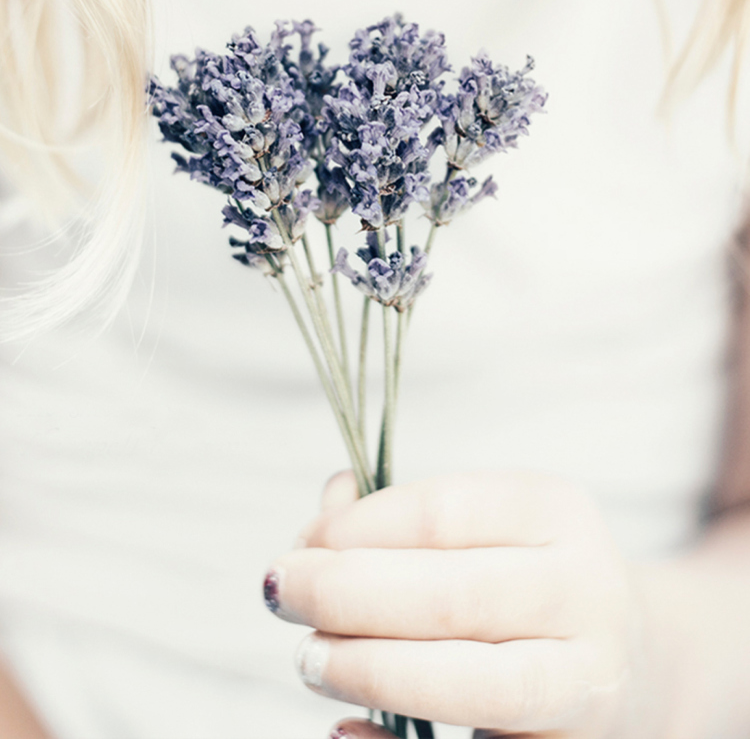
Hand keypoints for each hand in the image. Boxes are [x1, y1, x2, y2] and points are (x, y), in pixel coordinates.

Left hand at [264, 470, 646, 737]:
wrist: (638, 662)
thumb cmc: (527, 581)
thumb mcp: (485, 526)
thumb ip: (401, 518)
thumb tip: (322, 515)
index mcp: (556, 513)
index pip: (440, 513)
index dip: (355, 529)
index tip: (303, 542)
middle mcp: (585, 591)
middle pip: (449, 595)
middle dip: (344, 595)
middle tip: (280, 594)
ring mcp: (587, 681)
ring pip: (471, 682)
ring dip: (368, 670)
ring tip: (308, 658)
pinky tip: (343, 725)